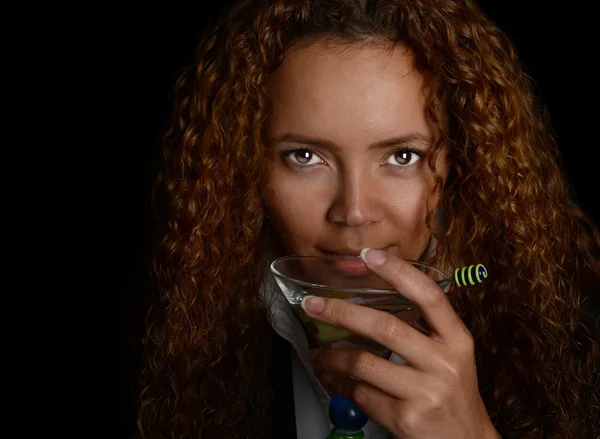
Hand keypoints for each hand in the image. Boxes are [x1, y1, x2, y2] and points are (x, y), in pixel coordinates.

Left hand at [302, 248, 499, 438]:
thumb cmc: (452, 393)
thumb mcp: (450, 356)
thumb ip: (423, 330)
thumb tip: (371, 301)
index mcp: (457, 340)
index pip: (429, 296)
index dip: (398, 272)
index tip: (369, 255)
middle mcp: (445, 363)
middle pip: (386, 327)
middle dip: (343, 312)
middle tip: (314, 305)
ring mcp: (426, 393)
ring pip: (364, 364)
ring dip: (333, 356)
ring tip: (319, 352)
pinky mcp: (407, 419)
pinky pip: (363, 394)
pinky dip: (344, 386)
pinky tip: (338, 382)